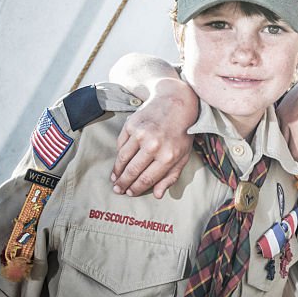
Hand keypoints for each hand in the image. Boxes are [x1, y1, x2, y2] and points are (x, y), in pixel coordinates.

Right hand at [113, 78, 197, 197]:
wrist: (175, 102)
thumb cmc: (181, 132)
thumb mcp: (183, 155)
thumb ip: (171, 176)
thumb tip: (158, 195)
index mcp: (168, 156)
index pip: (147, 179)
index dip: (136, 189)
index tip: (130, 193)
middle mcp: (154, 146)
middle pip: (133, 171)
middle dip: (123, 183)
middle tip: (117, 189)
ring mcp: (141, 134)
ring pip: (123, 159)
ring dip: (117, 171)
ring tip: (114, 178)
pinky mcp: (132, 125)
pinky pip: (121, 145)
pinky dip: (119, 155)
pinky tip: (119, 162)